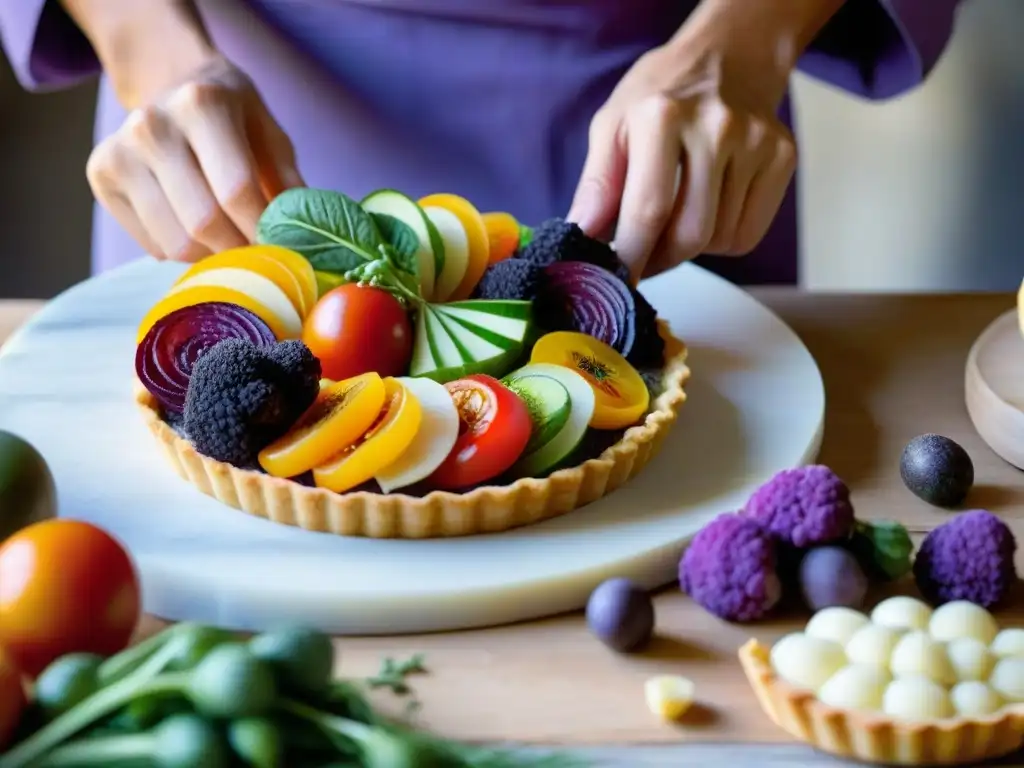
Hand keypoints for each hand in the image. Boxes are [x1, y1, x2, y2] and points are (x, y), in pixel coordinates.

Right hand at [86, 56, 302, 261]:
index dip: (263, 231)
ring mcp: (119, 151)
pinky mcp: (100, 176)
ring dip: (211, 257)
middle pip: (203, 222)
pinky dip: (182, 252)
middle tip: (259, 255)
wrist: (171, 84)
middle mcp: (152, 125)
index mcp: (201, 104)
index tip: (280, 247)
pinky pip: (152, 245)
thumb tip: (301, 240)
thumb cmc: (233, 119)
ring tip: (230, 244)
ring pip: (174, 243)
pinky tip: (195, 229)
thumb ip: (289, 186)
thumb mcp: (270, 136)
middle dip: (239, 250)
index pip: (236, 191)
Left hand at [568, 39, 796, 281]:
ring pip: (719, 241)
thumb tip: (581, 237)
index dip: (631, 257)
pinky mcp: (782, 157)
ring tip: (677, 212)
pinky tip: (709, 204)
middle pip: (690, 236)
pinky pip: (747, 234)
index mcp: (662, 116)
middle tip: (642, 254)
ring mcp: (756, 142)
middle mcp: (716, 127)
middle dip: (659, 259)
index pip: (648, 210)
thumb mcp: (612, 125)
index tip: (617, 282)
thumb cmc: (659, 98)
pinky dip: (721, 238)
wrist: (725, 57)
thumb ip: (597, 184)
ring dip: (690, 246)